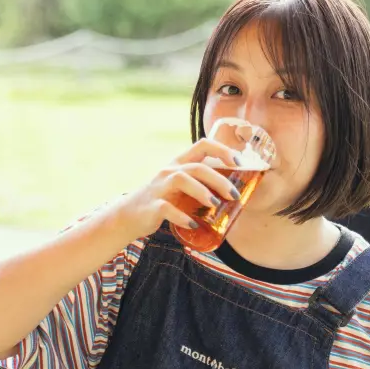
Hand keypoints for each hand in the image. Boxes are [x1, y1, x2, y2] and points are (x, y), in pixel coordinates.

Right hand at [108, 138, 244, 238]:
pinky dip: (182, 216)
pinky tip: (193, 224)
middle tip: (234, 195)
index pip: (203, 145)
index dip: (223, 150)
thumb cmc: (162, 200)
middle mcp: (169, 171)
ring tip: (215, 205)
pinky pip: (167, 208)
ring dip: (201, 192)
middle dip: (219, 179)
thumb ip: (200, 183)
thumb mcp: (180, 186)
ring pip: (182, 180)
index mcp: (179, 163)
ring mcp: (159, 187)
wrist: (130, 215)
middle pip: (197, 167)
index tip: (239, 163)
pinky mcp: (153, 206)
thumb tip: (234, 191)